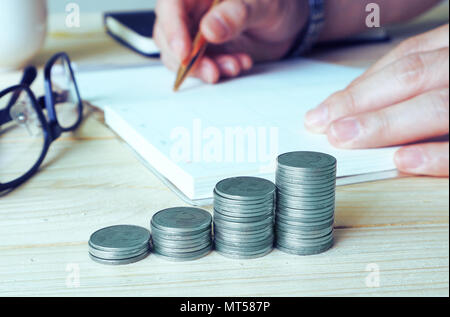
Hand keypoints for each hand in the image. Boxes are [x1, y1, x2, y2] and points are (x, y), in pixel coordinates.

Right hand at [154, 0, 308, 82]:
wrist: (290, 24)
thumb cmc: (278, 4)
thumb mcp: (265, 5)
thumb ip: (238, 14)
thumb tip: (209, 29)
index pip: (171, 5)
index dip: (172, 29)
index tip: (184, 53)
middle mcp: (194, 9)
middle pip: (167, 34)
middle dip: (187, 59)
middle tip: (211, 71)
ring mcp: (197, 31)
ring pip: (180, 55)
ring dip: (203, 68)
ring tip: (234, 66)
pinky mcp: (206, 51)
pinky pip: (199, 66)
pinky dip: (216, 71)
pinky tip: (239, 64)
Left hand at [305, 24, 448, 176]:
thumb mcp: (445, 71)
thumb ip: (411, 82)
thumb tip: (352, 103)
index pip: (406, 60)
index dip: (360, 86)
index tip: (323, 109)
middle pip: (412, 77)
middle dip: (361, 102)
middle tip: (323, 125)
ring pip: (436, 106)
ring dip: (384, 124)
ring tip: (344, 138)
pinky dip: (436, 156)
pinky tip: (402, 161)